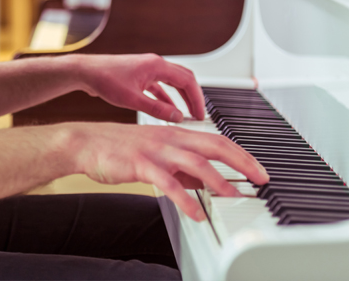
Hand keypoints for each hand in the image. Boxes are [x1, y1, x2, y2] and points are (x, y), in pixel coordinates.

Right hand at [64, 122, 269, 221]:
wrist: (89, 142)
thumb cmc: (122, 147)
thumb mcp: (158, 153)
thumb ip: (183, 167)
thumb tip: (208, 181)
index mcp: (177, 134)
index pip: (217, 140)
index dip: (241, 154)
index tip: (258, 169)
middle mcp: (171, 138)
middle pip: (214, 146)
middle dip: (241, 162)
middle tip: (260, 178)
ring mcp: (157, 150)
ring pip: (195, 162)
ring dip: (218, 180)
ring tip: (233, 196)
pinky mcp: (141, 164)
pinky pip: (168, 183)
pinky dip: (185, 199)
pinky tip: (196, 213)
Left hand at [78, 54, 204, 121]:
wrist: (85, 72)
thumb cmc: (104, 79)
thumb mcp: (132, 99)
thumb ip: (157, 109)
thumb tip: (177, 117)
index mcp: (157, 66)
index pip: (187, 81)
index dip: (197, 99)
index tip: (200, 114)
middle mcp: (154, 64)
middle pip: (184, 79)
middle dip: (193, 97)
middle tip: (199, 114)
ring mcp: (147, 68)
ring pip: (173, 82)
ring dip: (182, 97)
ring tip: (188, 113)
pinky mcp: (140, 75)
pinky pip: (160, 86)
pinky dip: (168, 97)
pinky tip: (169, 109)